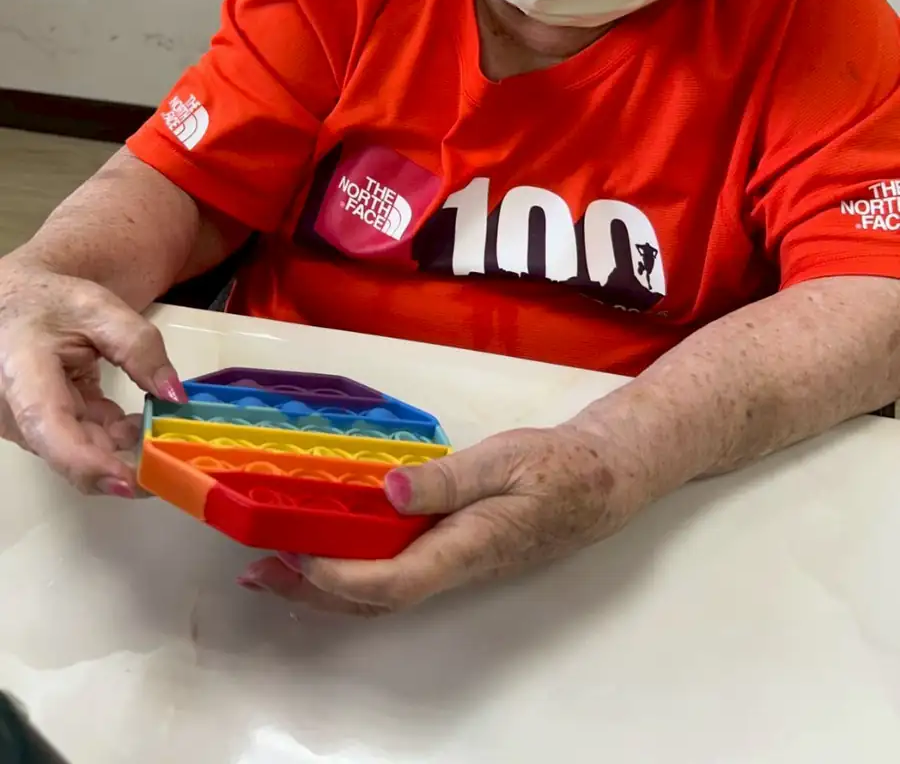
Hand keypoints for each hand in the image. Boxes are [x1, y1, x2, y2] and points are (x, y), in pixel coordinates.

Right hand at [0, 260, 185, 494]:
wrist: (15, 304)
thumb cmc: (50, 303)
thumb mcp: (101, 311)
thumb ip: (140, 347)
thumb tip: (175, 396)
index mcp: (23, 373)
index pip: (49, 426)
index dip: (88, 462)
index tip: (130, 481)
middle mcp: (14, 408)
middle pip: (68, 450)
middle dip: (121, 462)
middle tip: (172, 459)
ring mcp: (25, 423)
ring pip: (77, 450)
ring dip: (120, 446)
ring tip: (160, 427)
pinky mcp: (40, 428)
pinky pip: (79, 441)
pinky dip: (111, 436)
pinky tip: (137, 422)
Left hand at [237, 422, 651, 614]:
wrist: (602, 480)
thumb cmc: (558, 467)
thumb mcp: (505, 460)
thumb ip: (448, 479)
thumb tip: (390, 489)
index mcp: (468, 547)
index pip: (394, 580)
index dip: (339, 576)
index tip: (291, 553)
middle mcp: (456, 567)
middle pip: (376, 598)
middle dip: (313, 591)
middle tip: (257, 570)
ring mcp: (455, 564)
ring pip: (382, 591)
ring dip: (326, 584)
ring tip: (275, 565)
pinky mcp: (454, 552)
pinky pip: (395, 572)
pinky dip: (354, 567)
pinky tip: (333, 545)